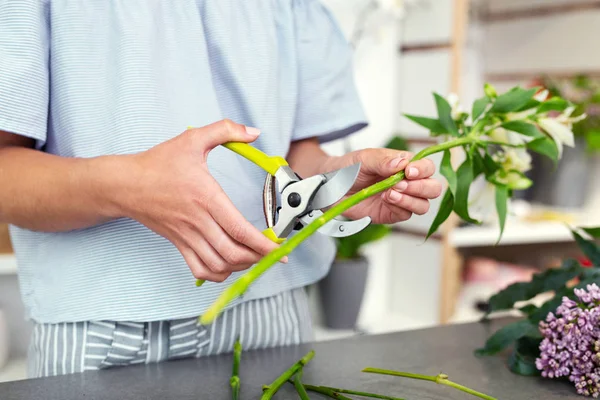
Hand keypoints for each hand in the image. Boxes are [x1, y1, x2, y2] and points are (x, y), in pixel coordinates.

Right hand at [122, 120, 283, 281]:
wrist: (124, 184)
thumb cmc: (158, 163)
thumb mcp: (192, 138)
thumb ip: (225, 130)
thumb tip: (254, 132)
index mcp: (206, 197)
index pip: (240, 229)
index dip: (263, 244)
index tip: (280, 248)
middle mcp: (198, 221)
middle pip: (233, 253)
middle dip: (258, 257)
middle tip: (272, 252)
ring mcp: (187, 236)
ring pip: (219, 265)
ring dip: (240, 266)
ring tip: (254, 257)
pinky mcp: (178, 244)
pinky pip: (200, 269)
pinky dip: (218, 274)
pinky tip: (229, 265)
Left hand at [324, 149, 441, 223]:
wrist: (331, 186)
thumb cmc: (348, 168)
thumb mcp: (364, 158)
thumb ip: (383, 159)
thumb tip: (403, 163)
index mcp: (405, 165)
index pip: (427, 167)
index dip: (423, 170)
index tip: (408, 171)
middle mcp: (407, 183)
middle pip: (433, 188)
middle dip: (421, 187)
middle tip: (400, 184)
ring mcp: (401, 200)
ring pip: (423, 205)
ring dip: (410, 200)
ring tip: (389, 193)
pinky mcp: (391, 214)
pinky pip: (406, 215)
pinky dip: (398, 208)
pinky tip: (384, 200)